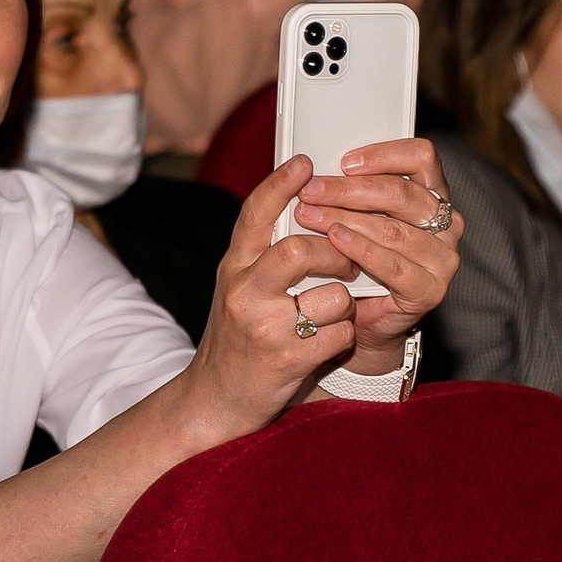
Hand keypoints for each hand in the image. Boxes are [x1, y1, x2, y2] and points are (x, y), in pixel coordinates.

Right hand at [174, 156, 374, 445]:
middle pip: (300, 250)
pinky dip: (344, 336)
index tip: (305, 163)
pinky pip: (339, 333)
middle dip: (335, 254)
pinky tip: (330, 341)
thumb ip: (262, 253)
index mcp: (233, 267)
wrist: (214, 399)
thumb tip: (301, 206)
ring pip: (330, 295)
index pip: (255, 213)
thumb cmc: (237, 336)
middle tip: (346, 264)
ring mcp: (264, 326)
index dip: (281, 184)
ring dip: (344, 303)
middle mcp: (243, 291)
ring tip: (334, 312)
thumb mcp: (238, 286)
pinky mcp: (287, 359)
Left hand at [288, 136, 462, 364]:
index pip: (422, 158)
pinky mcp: (431, 289)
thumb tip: (313, 168)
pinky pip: (394, 265)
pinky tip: (336, 240)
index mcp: (432, 194)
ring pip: (393, 229)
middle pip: (401, 193)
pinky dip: (361, 250)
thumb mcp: (356, 215)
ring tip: (310, 215)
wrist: (362, 316)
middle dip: (349, 190)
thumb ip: (349, 190)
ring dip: (346, 219)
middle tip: (311, 190)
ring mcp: (443, 258)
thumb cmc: (356, 257)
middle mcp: (447, 223)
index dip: (385, 154)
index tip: (345, 161)